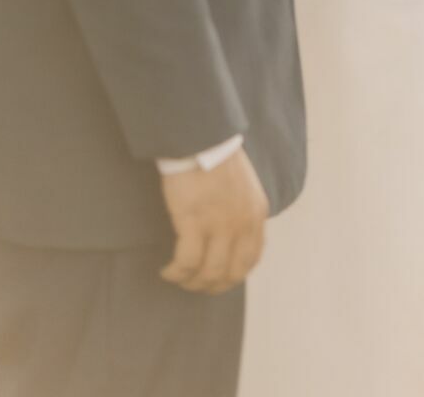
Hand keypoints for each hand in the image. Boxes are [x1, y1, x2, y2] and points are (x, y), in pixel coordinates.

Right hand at [159, 148, 268, 295]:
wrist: (200, 137)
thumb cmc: (216, 155)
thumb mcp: (244, 185)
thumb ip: (243, 210)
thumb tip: (232, 233)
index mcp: (256, 214)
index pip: (251, 259)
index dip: (234, 276)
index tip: (219, 279)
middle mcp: (242, 224)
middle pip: (231, 273)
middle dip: (213, 286)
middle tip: (196, 285)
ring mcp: (219, 225)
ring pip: (209, 273)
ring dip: (192, 282)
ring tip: (178, 279)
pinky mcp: (194, 222)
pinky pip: (186, 262)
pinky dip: (176, 272)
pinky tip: (167, 271)